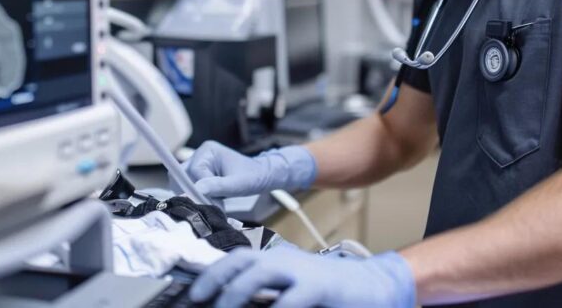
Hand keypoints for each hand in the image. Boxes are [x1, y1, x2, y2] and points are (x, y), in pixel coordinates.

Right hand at [178, 141, 316, 198]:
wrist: (262, 176)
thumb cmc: (253, 177)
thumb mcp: (237, 184)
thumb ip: (218, 186)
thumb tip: (198, 189)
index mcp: (208, 151)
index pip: (193, 172)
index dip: (198, 189)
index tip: (208, 203)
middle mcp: (201, 155)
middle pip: (184, 176)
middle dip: (195, 192)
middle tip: (211, 204)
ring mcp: (200, 164)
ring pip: (186, 183)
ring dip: (197, 195)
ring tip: (215, 202)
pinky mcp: (202, 174)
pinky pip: (192, 186)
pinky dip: (200, 196)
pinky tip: (214, 200)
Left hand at [189, 247, 415, 307]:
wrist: (371, 285)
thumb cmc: (326, 291)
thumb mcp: (289, 289)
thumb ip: (263, 294)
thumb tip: (229, 302)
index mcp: (273, 260)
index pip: (233, 260)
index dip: (209, 275)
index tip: (190, 294)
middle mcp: (282, 259)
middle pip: (240, 260)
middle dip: (215, 279)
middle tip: (197, 300)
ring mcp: (301, 270)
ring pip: (259, 273)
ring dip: (237, 292)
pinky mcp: (319, 286)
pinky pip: (290, 299)